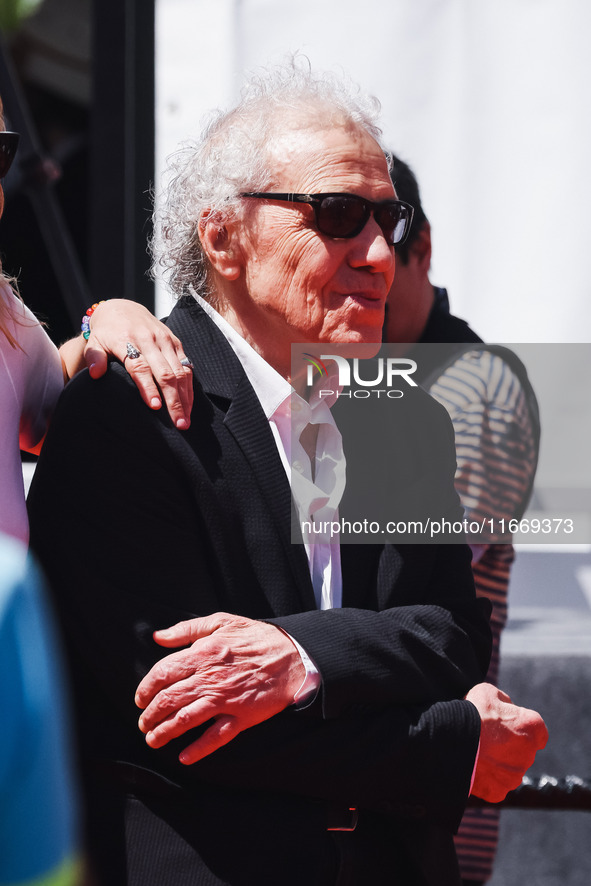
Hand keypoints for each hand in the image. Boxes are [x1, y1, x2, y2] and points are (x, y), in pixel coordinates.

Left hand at [84, 299, 192, 428]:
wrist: (123, 308)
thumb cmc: (106, 332)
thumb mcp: (94, 342)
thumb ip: (94, 357)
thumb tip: (96, 375)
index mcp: (128, 340)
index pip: (141, 367)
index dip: (149, 388)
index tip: (155, 407)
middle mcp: (150, 340)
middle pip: (166, 374)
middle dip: (174, 401)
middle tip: (178, 425)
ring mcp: (166, 341)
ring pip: (181, 372)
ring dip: (185, 398)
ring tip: (185, 421)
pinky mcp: (176, 342)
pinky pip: (187, 366)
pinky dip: (189, 387)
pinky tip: (189, 405)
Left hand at [135, 613, 304, 763]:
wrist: (293, 656)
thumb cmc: (256, 637)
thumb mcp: (222, 621)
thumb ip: (186, 629)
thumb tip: (159, 637)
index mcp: (204, 652)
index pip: (163, 673)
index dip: (146, 688)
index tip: (140, 698)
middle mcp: (211, 678)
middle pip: (169, 699)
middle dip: (150, 715)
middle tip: (144, 723)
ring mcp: (226, 699)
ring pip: (186, 720)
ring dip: (165, 733)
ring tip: (153, 740)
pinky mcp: (242, 717)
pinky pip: (216, 737)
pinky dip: (199, 749)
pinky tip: (185, 757)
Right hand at [467, 683, 547, 802]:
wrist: (451, 739)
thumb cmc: (472, 712)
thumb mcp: (488, 692)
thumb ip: (503, 701)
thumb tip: (505, 708)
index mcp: (532, 727)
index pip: (538, 731)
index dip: (521, 727)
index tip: (507, 726)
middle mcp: (529, 755)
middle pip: (522, 751)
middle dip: (509, 746)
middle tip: (487, 738)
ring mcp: (514, 776)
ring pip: (509, 770)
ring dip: (498, 763)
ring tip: (476, 752)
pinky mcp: (498, 792)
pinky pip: (495, 785)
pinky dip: (486, 778)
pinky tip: (472, 766)